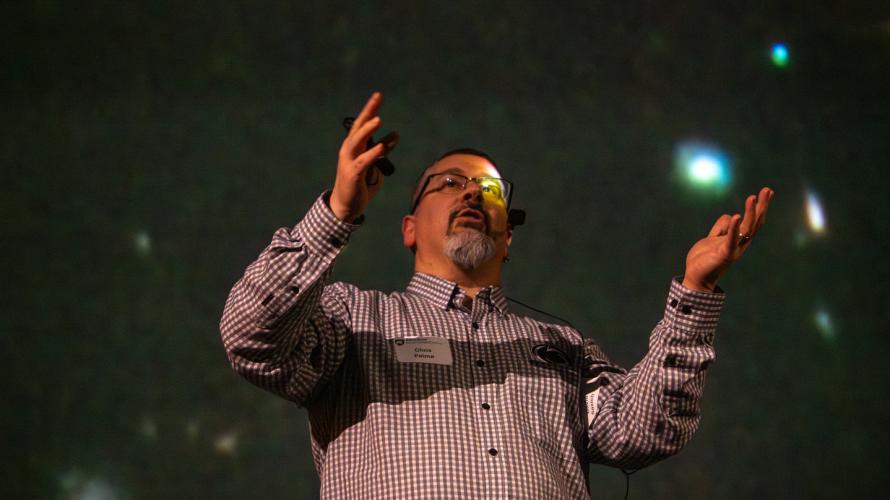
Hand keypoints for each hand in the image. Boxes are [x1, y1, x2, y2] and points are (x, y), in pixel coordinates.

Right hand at [330, 92, 386, 222]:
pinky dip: (372, 154)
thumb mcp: (375, 164)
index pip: (361, 124)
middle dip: (368, 111)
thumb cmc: (360, 185)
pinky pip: (363, 162)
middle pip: (358, 127)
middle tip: (377, 97)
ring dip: (368, 130)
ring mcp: (349, 162)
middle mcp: (349, 150)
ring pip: (357, 142)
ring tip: (378, 119)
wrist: (345, 207)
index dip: (369, 109)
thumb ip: (383, 150)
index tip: (378, 96)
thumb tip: (395, 135)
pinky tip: (382, 147)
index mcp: (353, 146)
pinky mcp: (353, 174)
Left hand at [682, 187, 774, 291]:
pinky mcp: (724, 254)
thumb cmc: (704, 260)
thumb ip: (721, 228)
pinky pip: (731, 240)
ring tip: (752, 197)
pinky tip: (737, 216)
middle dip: (761, 206)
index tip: (767, 192)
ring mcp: (733, 249)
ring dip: (750, 213)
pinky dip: (734, 228)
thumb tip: (730, 215)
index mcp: (738, 239)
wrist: (696, 278)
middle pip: (754, 223)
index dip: (759, 207)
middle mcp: (740, 244)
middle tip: (767, 190)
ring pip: (746, 229)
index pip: (752, 221)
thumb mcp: (712, 239)